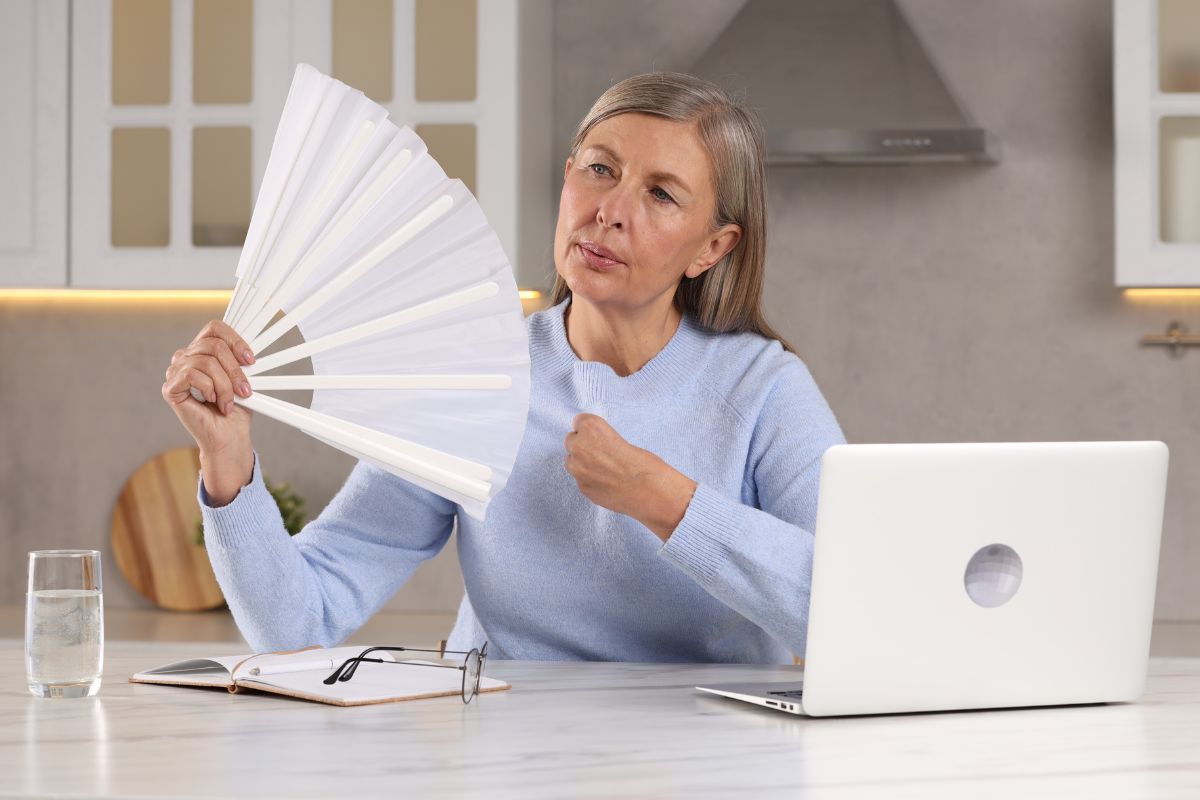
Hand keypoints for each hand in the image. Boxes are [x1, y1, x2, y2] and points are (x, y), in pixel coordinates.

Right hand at [161, 320, 256, 504]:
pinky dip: (209, 388)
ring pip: (206, 362)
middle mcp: (185, 357)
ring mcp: (175, 371)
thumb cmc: (236, 408)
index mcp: (202, 350)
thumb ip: (240, 359)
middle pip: (213, 345)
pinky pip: (192, 374)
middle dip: (235, 369)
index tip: (251, 360)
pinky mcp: (170, 388)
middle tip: (245, 390)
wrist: (228, 436)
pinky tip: (212, 401)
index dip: (235, 340)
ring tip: (229, 401)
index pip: (214, 328)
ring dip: (225, 385)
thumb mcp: (243, 377)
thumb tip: (249, 347)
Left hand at [563, 414, 697, 540]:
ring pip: (571, 462)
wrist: (650, 491)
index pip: (578, 421)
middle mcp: (579, 445)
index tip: (600, 436)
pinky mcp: (582, 487)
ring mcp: (578, 469)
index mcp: (591, 427)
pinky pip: (580, 479)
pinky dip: (590, 480)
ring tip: (605, 469)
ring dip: (582, 464)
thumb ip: (600, 439)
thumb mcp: (621, 438)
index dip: (591, 430)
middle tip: (603, 454)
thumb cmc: (643, 463)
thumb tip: (591, 445)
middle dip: (583, 446)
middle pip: (571, 440)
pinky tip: (608, 483)